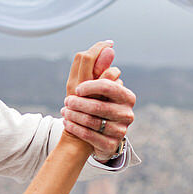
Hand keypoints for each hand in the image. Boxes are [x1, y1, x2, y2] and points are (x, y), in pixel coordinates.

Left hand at [61, 40, 133, 157]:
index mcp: (126, 96)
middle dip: (79, 103)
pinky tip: (67, 123)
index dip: (92, 85)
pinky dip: (75, 128)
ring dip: (74, 115)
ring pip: (93, 121)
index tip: (77, 88)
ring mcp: (121, 131)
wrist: (93, 134)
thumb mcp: (95, 86)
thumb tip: (109, 48)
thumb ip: (100, 67)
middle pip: (99, 105)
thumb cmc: (94, 104)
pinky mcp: (111, 145)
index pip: (109, 86)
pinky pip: (89, 136)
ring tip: (64, 111)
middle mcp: (128, 114)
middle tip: (66, 101)